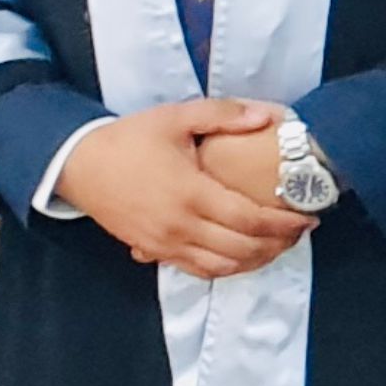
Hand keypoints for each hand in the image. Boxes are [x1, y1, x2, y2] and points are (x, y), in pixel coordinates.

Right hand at [55, 99, 308, 277]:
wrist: (77, 165)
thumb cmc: (128, 139)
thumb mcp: (175, 118)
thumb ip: (223, 115)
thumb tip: (268, 116)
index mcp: (191, 193)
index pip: (250, 219)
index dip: (284, 223)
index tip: (308, 216)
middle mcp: (180, 225)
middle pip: (243, 249)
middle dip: (279, 244)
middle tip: (300, 231)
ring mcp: (166, 243)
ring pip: (223, 267)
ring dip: (256, 260)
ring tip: (278, 244)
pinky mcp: (154, 251)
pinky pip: (198, 270)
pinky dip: (227, 268)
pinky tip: (243, 254)